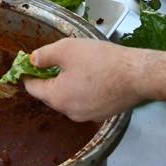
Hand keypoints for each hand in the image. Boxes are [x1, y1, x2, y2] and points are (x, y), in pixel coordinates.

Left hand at [22, 37, 148, 120]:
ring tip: (76, 67)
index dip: (28, 74)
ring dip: (67, 86)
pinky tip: (92, 77)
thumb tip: (32, 61)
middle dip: (49, 79)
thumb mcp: (67, 49)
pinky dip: (83, 91)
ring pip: (68, 100)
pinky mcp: (102, 116)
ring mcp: (87, 117)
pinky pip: (84, 102)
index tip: (29, 64)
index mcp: (57, 98)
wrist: (137, 75)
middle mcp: (69, 113)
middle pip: (51, 95)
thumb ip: (45, 55)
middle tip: (55, 61)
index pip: (33, 88)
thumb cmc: (100, 60)